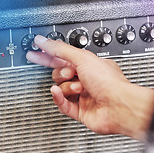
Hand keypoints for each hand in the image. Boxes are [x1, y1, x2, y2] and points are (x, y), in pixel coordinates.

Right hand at [26, 35, 153, 139]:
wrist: (119, 105)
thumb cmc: (109, 82)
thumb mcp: (83, 58)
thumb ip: (61, 50)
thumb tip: (44, 41)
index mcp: (89, 65)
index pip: (63, 57)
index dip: (48, 55)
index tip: (34, 52)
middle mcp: (87, 79)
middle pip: (60, 73)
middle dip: (62, 73)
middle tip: (69, 73)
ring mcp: (83, 95)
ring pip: (61, 89)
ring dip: (68, 87)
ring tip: (80, 88)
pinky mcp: (80, 110)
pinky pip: (62, 104)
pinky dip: (60, 98)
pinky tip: (60, 93)